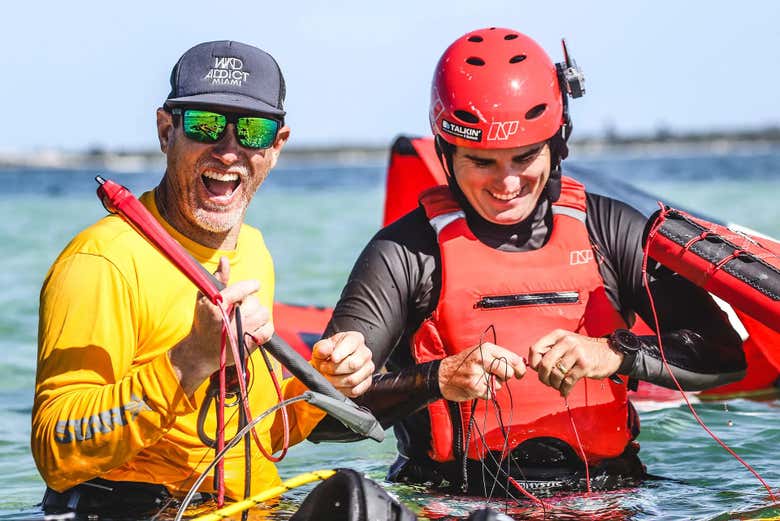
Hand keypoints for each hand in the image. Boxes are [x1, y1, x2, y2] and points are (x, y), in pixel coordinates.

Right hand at [170, 257, 272, 394]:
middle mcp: (228, 320)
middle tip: (243, 307)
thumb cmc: (203, 321)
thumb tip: (225, 259)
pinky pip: (268, 330)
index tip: (255, 285)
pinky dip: (265, 327)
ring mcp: (240, 334)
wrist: (201, 352)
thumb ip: (218, 278)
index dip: (251, 286)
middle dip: (250, 303)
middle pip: (254, 302)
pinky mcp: (248, 345)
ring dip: (258, 314)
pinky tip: (255, 327)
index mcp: (216, 305)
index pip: (240, 290)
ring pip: (263, 314)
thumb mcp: (204, 298)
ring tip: (248, 318)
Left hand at [311, 331, 373, 397]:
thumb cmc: (329, 354)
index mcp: (356, 339)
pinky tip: (336, 385)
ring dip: (336, 381)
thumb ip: (322, 348)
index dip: (341, 353)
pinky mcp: (367, 382)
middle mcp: (365, 353)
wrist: (331, 365)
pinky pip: (356, 390)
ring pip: (353, 379)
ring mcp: (368, 368)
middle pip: (353, 364)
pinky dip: (342, 390)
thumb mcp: (322, 347)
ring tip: (328, 377)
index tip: (332, 359)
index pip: (351, 345)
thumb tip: (324, 350)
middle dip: (334, 370)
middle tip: (324, 369)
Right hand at [438, 343, 525, 401]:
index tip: (520, 373)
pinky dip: (485, 392)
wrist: (443, 374)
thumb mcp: (480, 352)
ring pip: (499, 384)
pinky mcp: (475, 386)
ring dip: (493, 385)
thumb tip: (520, 364)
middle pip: (508, 372)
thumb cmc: (465, 363)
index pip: (512, 359)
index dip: (520, 368)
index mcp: (486, 348)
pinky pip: (490, 393)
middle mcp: (482, 358)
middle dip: (505, 377)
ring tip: (480, 379)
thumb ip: (498, 356)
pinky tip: (476, 386)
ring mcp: (478, 373)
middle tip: (495, 376)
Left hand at [528, 329, 622, 397]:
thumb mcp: (566, 343)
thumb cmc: (584, 350)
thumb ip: (551, 351)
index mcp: (558, 335)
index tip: (538, 371)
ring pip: (556, 374)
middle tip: (548, 382)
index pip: (535, 349)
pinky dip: (564, 389)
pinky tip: (564, 391)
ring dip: (554, 384)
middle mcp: (566, 342)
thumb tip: (534, 367)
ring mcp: (576, 353)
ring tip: (558, 386)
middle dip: (543, 378)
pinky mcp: (585, 366)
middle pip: (544, 364)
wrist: (610, 352)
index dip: (534, 363)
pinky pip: (568, 381)